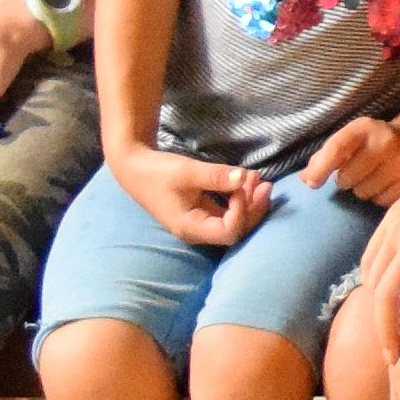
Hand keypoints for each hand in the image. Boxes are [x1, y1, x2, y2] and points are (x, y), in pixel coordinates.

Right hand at [109, 140, 270, 248]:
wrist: (134, 167)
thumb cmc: (156, 171)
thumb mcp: (186, 171)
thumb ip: (216, 176)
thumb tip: (244, 177)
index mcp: (190, 227)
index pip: (228, 231)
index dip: (242, 212)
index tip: (242, 186)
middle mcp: (198, 230)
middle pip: (236, 230)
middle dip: (254, 208)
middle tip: (265, 184)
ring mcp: (201, 221)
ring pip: (235, 220)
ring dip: (250, 201)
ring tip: (258, 179)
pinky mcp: (203, 210)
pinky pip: (228, 209)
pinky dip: (240, 196)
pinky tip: (247, 179)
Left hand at [303, 113, 399, 205]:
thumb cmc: (372, 142)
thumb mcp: (350, 139)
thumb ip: (325, 156)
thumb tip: (304, 179)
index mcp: (365, 128)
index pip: (337, 148)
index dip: (321, 167)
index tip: (311, 183)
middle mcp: (386, 143)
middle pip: (346, 178)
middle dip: (346, 178)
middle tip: (359, 169)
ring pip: (362, 193)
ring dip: (363, 189)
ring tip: (375, 175)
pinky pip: (380, 202)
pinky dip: (378, 196)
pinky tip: (387, 183)